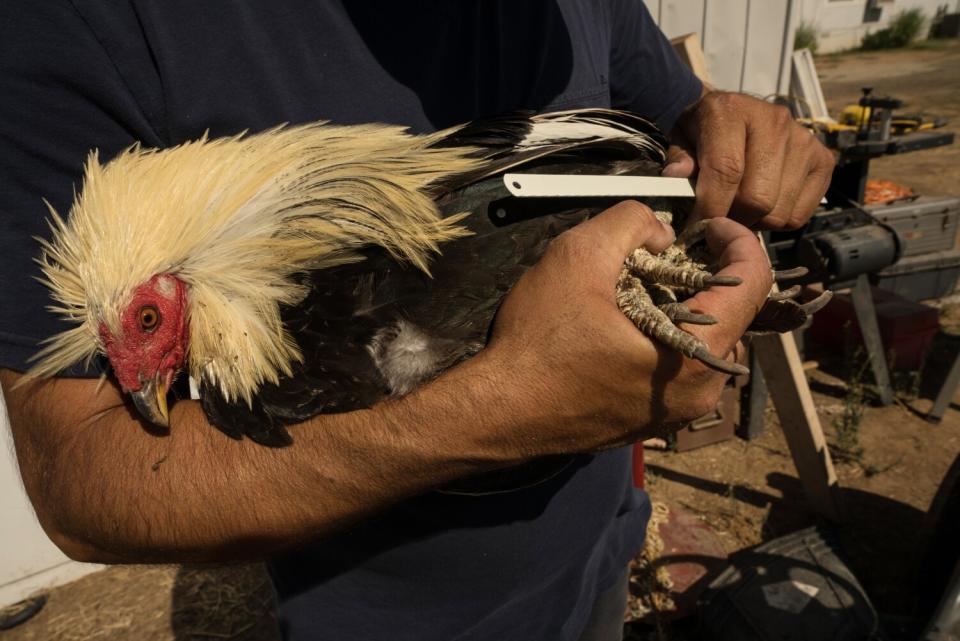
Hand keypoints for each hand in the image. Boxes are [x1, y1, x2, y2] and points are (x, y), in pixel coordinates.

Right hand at [485, 201, 772, 454]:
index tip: (708, 226)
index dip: (739, 241)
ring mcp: (677, 412)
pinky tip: (625, 323)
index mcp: (696, 356)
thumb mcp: (578, 256)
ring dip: (684, 307)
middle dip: (705, 276)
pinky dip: (666, 336)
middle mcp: (699, 392)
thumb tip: (659, 230)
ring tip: (639, 288)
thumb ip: (630, 221)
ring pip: (705, 342)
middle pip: (732, 316)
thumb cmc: (538, 341)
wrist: (500, 411)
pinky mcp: (654, 421)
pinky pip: (680, 368)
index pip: (754, 285)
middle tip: (663, 254)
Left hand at [663, 91, 835, 229]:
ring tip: (738, 211)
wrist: (734, 114)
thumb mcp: (681, 138)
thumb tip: (677, 176)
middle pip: (757, 198)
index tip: (696, 228)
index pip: (726, 171)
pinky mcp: (823, 161)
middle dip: (732, 219)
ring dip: (753, 223)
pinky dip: (775, 223)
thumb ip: (678, 158)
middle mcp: (775, 120)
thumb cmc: (703, 131)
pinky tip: (761, 207)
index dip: (710, 208)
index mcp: (732, 110)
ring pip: (777, 212)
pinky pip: (798, 215)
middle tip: (718, 220)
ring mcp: (804, 141)